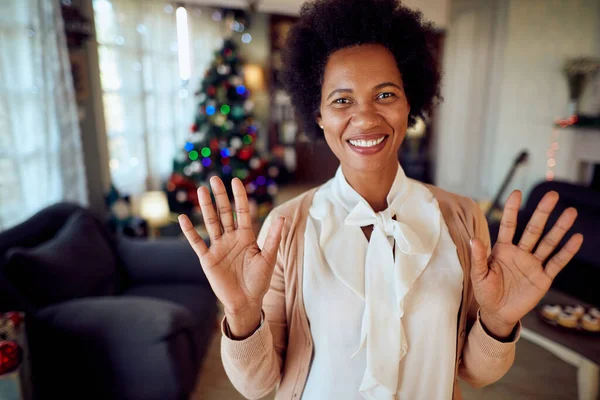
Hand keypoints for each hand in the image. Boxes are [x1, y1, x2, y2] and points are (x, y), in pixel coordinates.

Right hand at [179, 177, 283, 336]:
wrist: (246, 302)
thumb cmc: (259, 281)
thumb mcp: (269, 258)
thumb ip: (273, 238)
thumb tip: (282, 218)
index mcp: (246, 237)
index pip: (242, 212)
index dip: (239, 197)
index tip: (235, 181)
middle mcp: (231, 239)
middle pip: (224, 213)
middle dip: (220, 197)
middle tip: (214, 179)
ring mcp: (218, 248)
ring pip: (211, 223)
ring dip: (206, 208)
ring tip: (201, 191)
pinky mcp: (208, 259)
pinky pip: (197, 242)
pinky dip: (190, 231)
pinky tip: (183, 218)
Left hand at [470, 190, 583, 337]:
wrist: (498, 314)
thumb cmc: (485, 293)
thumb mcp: (478, 276)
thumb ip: (479, 258)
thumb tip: (474, 240)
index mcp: (502, 249)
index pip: (508, 225)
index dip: (512, 209)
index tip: (517, 193)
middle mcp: (520, 253)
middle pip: (533, 229)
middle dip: (542, 213)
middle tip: (552, 195)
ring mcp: (533, 264)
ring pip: (548, 242)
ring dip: (559, 228)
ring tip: (570, 212)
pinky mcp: (543, 277)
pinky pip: (556, 262)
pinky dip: (566, 251)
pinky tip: (576, 238)